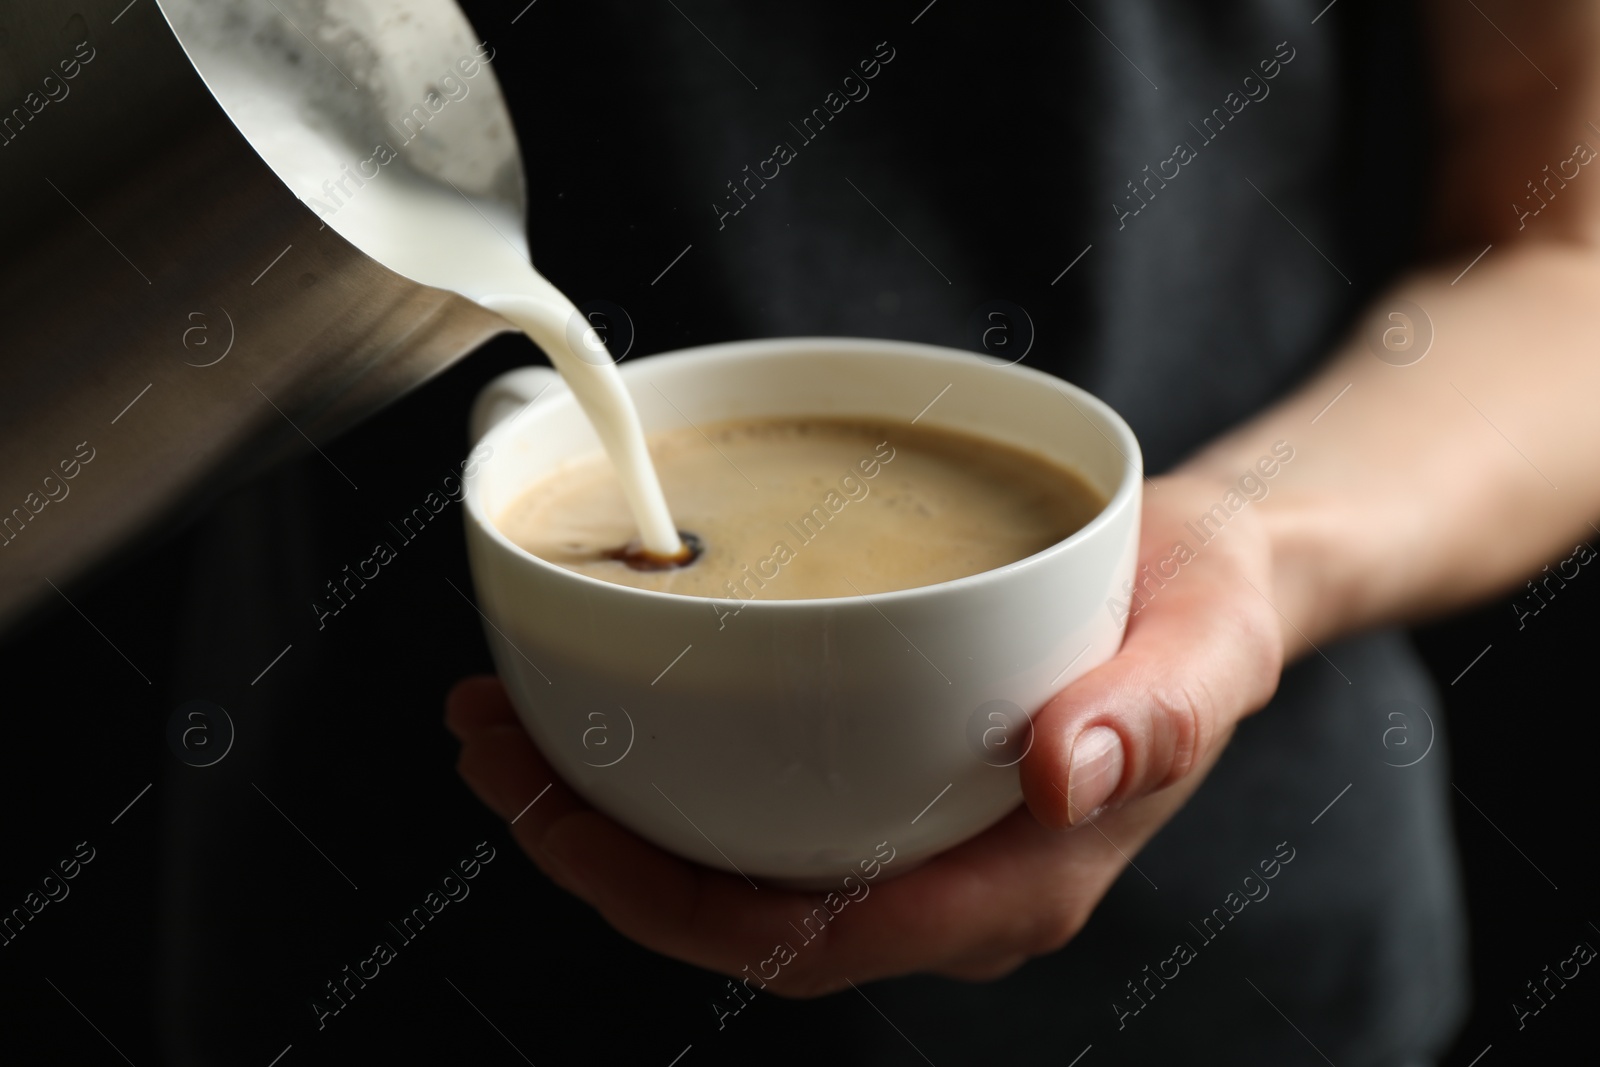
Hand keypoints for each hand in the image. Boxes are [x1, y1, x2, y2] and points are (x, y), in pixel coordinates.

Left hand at [445, 473, 1286, 993]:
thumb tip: (1062, 771)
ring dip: (605, 809)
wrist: (1212, 580)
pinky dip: (662, 766)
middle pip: (735, 913)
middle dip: (596, 853)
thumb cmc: (1209, 614)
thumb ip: (1153, 715)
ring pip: (729, 864)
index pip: (809, 942)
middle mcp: (944, 882)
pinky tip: (604, 699)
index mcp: (1012, 886)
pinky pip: (754, 804)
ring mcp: (910, 838)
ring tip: (506, 718)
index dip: (667, 901)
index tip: (560, 819)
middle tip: (490, 743)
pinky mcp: (886, 780)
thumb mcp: (1208, 643)